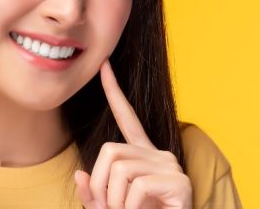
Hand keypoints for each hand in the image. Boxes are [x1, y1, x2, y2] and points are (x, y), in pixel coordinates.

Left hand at [74, 60, 191, 208]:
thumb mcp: (108, 206)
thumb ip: (92, 193)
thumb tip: (79, 175)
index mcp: (142, 155)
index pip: (127, 117)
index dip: (114, 92)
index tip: (103, 65)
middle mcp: (158, 154)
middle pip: (110, 151)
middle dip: (100, 184)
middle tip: (110, 208)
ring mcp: (171, 166)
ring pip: (121, 170)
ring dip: (115, 200)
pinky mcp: (180, 182)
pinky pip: (138, 186)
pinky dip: (130, 207)